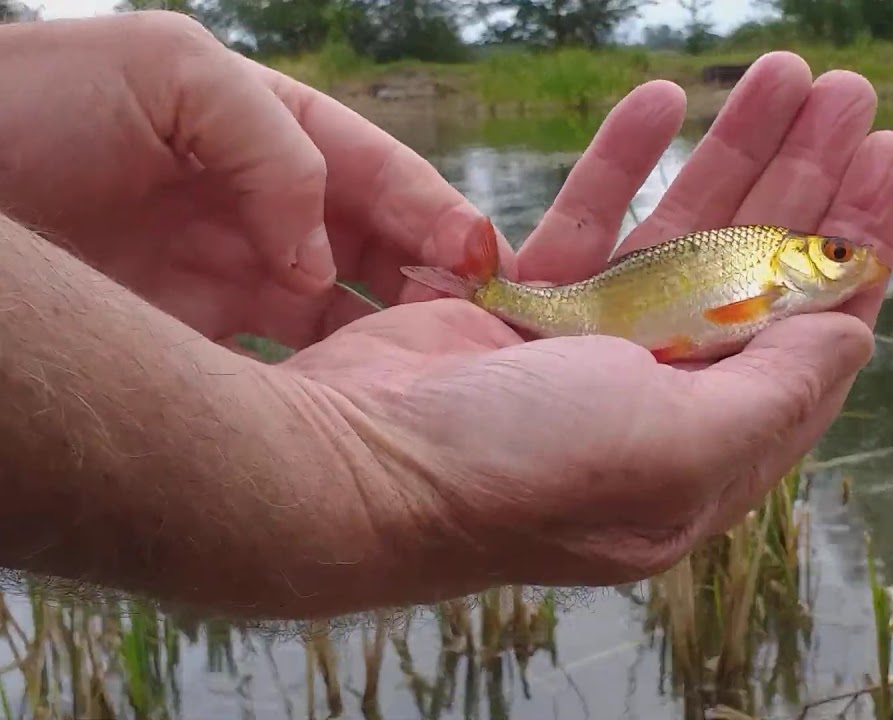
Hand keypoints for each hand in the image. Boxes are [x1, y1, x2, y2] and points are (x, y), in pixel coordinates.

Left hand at [0, 11, 511, 348]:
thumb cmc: (34, 103)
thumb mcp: (172, 72)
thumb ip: (274, 146)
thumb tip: (319, 259)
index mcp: (275, 132)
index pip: (381, 176)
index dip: (437, 216)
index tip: (481, 265)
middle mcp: (265, 206)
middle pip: (378, 250)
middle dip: (433, 283)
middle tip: (473, 329)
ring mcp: (231, 276)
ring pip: (341, 315)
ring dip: (389, 341)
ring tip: (427, 373)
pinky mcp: (191, 343)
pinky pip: (280, 368)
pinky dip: (325, 384)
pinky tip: (355, 406)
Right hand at [279, 53, 892, 598]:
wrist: (355, 468)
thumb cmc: (523, 473)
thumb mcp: (677, 447)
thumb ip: (777, 394)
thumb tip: (857, 333)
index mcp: (710, 445)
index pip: (810, 332)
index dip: (856, 243)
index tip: (889, 160)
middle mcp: (660, 398)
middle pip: (756, 269)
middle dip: (807, 178)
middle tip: (848, 93)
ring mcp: (592, 349)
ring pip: (684, 231)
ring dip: (735, 150)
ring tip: (783, 72)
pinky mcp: (527, 307)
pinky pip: (591, 218)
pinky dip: (625, 160)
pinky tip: (662, 100)